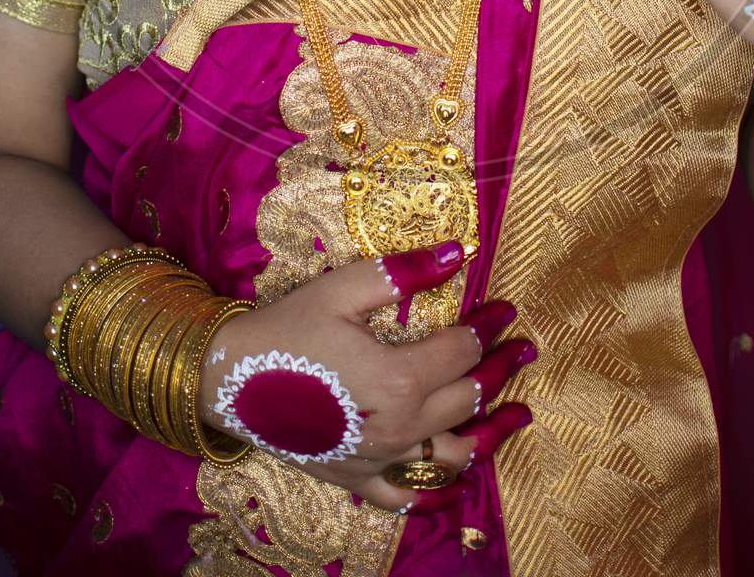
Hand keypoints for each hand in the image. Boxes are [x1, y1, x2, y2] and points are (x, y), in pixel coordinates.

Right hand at [197, 240, 534, 513]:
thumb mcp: (343, 289)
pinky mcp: (358, 481)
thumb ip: (403, 273)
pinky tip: (459, 481)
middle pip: (468, 398)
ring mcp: (380, 462)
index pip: (462, 350)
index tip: (507, 308)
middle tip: (525, 350)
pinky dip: (440, 492)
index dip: (489, 326)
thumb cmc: (286, 328)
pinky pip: (410, 498)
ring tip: (520, 414)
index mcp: (399, 379)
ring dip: (492, 433)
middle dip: (502, 370)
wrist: (228, 380)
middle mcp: (399, 428)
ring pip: (454, 457)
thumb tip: (457, 253)